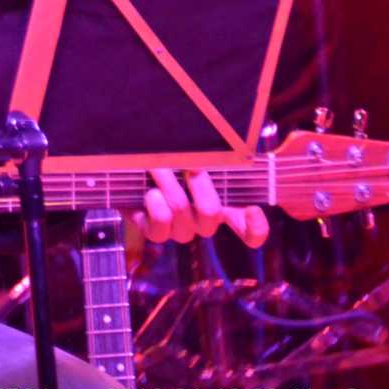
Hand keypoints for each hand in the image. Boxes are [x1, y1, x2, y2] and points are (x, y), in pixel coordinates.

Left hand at [133, 169, 268, 247]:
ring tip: (158, 168)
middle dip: (198, 183)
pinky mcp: (154, 232)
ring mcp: (179, 230)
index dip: (256, 228)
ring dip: (169, 185)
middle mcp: (202, 223)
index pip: (249, 231)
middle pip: (210, 213)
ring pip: (182, 213)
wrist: (132, 168)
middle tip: (188, 164)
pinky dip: (156, 207)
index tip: (253, 209)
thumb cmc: (169, 158)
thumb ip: (210, 157)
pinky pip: (160, 230)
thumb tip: (208, 157)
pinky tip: (151, 193)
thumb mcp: (193, 156)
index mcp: (222, 208)